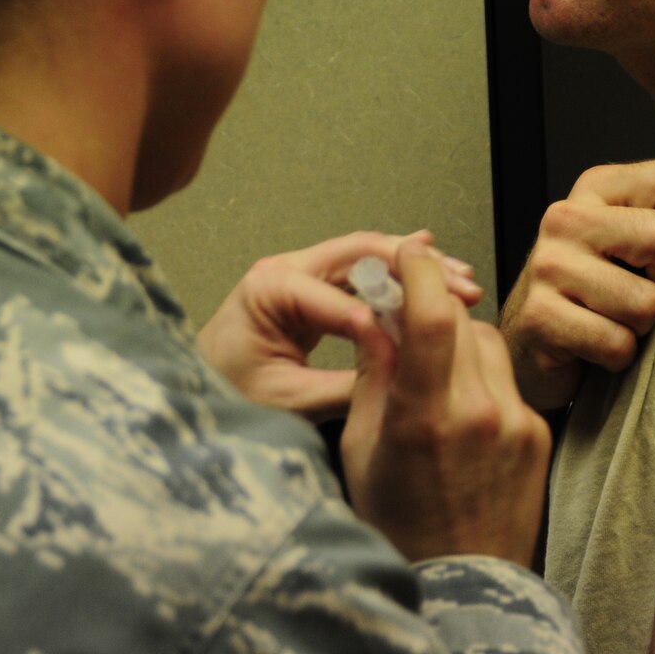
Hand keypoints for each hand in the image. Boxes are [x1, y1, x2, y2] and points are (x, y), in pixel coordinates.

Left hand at [197, 230, 480, 422]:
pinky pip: (360, 276)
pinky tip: (434, 280)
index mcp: (269, 287)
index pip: (341, 291)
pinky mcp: (311, 290)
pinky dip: (396, 279)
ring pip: (366, 257)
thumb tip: (399, 376)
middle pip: (361, 252)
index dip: (386, 311)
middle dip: (414, 267)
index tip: (423, 335)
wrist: (192, 395)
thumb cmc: (227, 395)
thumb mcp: (286, 401)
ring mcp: (298, 275)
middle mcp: (284, 270)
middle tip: (462, 285)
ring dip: (413, 268)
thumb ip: (343, 387)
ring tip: (461, 281)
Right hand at [341, 242, 550, 565]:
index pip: (432, 315)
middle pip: (459, 320)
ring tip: (432, 379)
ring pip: (487, 342)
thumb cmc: (401, 527)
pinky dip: (481, 377)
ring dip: (458, 342)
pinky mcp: (539, 434)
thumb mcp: (361, 449)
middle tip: (403, 320)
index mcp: (426, 418)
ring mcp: (517, 424)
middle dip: (428, 310)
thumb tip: (375, 317)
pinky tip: (460, 413)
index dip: (418, 271)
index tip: (404, 255)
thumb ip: (372, 376)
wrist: (466, 588)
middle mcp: (480, 414)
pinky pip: (508, 378)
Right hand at [501, 161, 654, 409]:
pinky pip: (616, 344)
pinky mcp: (538, 316)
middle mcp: (565, 216)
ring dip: (641, 328)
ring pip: (644, 303)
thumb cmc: (607, 294)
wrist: (536, 347)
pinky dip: (617, 357)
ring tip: (615, 320)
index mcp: (597, 186)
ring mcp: (547, 265)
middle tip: (647, 296)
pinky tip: (595, 344)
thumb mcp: (639, 239)